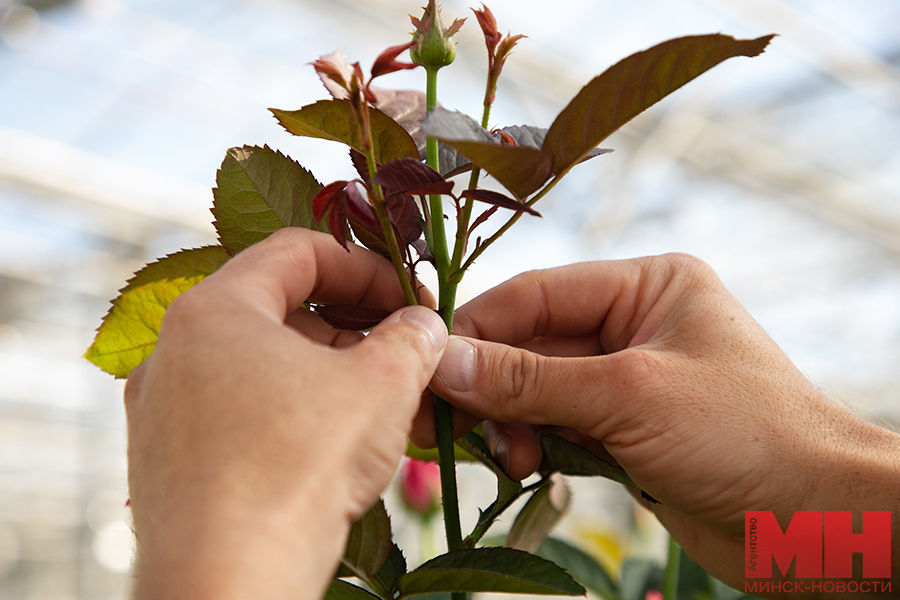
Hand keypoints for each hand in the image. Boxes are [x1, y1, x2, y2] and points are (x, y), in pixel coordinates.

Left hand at [125, 228, 446, 599]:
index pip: (299, 253)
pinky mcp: (167, 459)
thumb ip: (411, 339)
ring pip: (258, 363)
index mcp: (215, 308)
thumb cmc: (298, 469)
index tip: (409, 296)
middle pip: (277, 307)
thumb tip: (424, 324)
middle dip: (350, 323)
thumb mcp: (381, 386)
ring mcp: (164, 407)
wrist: (227, 583)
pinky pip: (237, 411)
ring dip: (323, 369)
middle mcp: (174, 349)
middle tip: (401, 350)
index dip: (366, 267)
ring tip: (376, 401)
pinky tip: (331, 443)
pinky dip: (288, 410)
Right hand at [420, 254, 899, 591]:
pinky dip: (534, 445)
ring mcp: (627, 381)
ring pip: (537, 391)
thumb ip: (528, 380)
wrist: (818, 522)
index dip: (477, 329)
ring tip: (509, 459)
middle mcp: (633, 325)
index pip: (536, 295)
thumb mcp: (628, 396)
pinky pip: (557, 428)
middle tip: (446, 424)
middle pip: (530, 345)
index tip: (428, 367)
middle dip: (490, 386)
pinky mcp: (624, 432)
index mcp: (645, 286)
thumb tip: (441, 362)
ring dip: (511, 422)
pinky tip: (526, 467)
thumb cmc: (742, 435)